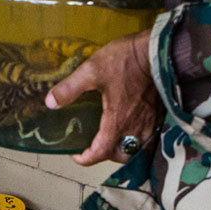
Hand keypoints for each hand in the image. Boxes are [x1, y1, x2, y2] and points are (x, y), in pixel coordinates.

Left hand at [45, 29, 160, 165]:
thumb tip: (50, 102)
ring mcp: (150, 121)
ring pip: (138, 147)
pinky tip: (133, 125)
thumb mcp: (91, 71)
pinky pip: (150, 135)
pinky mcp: (160, 113)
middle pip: (122, 156)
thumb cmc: (127, 60)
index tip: (77, 155)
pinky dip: (139, 138)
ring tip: (114, 137)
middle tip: (96, 145)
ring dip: (125, 148)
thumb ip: (70, 89)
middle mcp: (135, 127)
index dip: (86, 158)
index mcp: (117, 122)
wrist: (159, 51)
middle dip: (107, 155)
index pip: (100, 152)